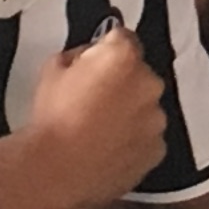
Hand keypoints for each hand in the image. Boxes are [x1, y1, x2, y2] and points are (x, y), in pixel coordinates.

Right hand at [27, 26, 168, 208]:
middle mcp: (149, 84)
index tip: (95, 62)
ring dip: (130, 112)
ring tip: (99, 130)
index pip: (123, 38)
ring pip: (146, 108)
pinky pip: (147, 138)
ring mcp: (156, 120)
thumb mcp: (53, 68)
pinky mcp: (157, 151)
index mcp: (124, 57)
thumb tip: (90, 58)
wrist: (54, 170)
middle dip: (121, 82)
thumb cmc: (51, 117)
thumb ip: (79, 54)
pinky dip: (134, 141)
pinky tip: (108, 149)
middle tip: (94, 100)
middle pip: (139, 74)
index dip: (106, 49)